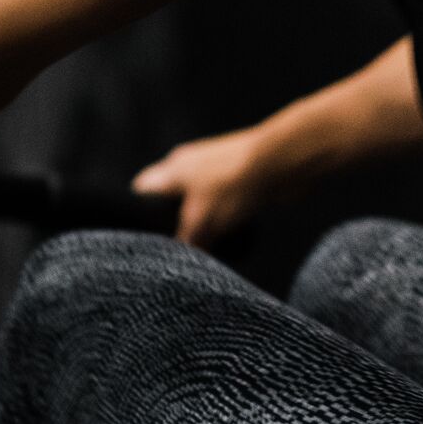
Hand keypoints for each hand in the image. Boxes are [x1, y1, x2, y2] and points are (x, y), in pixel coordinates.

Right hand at [133, 127, 273, 247]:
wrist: (283, 163)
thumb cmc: (235, 186)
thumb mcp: (202, 221)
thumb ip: (185, 241)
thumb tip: (179, 260)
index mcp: (171, 169)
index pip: (141, 190)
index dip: (139, 213)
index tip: (144, 238)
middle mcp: (188, 166)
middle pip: (169, 199)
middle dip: (171, 223)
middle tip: (175, 247)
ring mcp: (214, 170)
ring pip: (197, 202)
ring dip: (200, 222)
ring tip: (203, 244)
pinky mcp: (237, 178)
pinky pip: (221, 202)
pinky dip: (221, 217)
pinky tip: (227, 232)